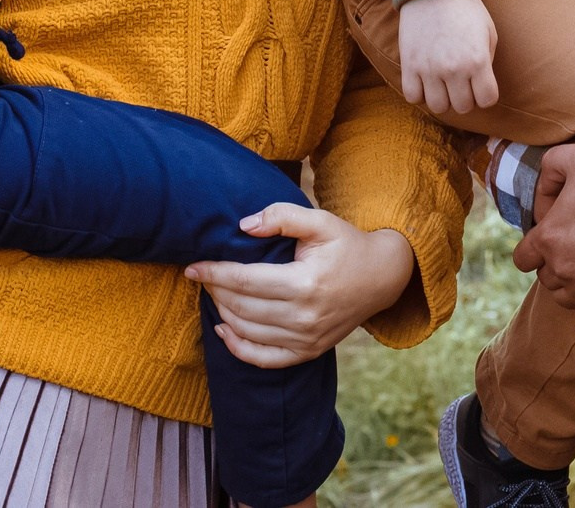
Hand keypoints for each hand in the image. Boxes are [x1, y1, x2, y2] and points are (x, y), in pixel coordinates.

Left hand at [186, 205, 416, 369]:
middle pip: (241, 307)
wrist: (382, 277)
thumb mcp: (320, 221)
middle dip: (215, 291)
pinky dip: (237, 348)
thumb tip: (244, 226)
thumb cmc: (347, 244)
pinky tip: (223, 330)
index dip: (214, 273)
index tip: (192, 266)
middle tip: (203, 275)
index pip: (245, 281)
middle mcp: (304, 316)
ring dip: (222, 313)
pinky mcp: (308, 352)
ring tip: (214, 293)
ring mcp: (306, 339)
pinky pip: (263, 359)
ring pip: (247, 332)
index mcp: (305, 283)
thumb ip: (282, 216)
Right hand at [396, 0, 498, 118]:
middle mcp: (454, 69)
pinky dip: (419, 93)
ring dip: (443, 97)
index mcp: (478, 60)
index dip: (485, 94)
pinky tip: (425, 80)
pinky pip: (413, 97)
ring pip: (438, 107)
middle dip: (465, 96)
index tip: (481, 84)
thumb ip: (487, 62)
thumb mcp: (488, 32)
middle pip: (463, 107)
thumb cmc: (465, 9)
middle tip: (461, 81)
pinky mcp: (409, 65)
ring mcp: (429, 69)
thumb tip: (480, 87)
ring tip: (443, 82)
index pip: (487, 100)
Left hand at [514, 142, 574, 320]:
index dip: (534, 246)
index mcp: (551, 237)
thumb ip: (551, 168)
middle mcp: (565, 269)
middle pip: (546, 278)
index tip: (551, 238)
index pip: (523, 257)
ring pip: (566, 297)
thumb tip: (543, 192)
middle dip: (555, 263)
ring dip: (573, 283)